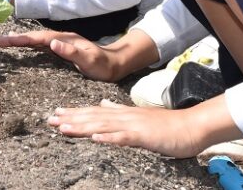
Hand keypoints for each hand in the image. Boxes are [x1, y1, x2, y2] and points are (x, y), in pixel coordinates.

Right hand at [0, 29, 123, 81]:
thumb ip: (72, 52)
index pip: (39, 38)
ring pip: (36, 41)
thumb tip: (52, 43)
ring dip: (20, 41)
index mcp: (65, 39)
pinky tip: (22, 48)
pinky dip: (29, 46)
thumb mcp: (90, 60)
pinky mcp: (60, 52)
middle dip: (16, 38)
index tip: (7, 39)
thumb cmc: (103, 65)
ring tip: (4, 42)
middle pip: (34, 38)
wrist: (114, 66)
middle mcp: (60, 39)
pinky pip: (40, 48)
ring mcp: (60, 45)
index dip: (23, 38)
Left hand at [47, 99, 214, 158]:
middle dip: (71, 119)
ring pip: (103, 125)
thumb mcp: (139, 116)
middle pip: (93, 117)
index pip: (93, 112)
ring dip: (83, 127)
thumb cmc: (167, 126)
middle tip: (50, 120)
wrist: (192, 126)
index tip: (56, 113)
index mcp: (122, 114)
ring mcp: (133, 125)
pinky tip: (95, 139)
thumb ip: (120, 110)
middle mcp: (124, 117)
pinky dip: (109, 138)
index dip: (74, 112)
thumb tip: (104, 104)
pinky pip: (124, 137)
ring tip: (64, 128)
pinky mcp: (144, 136)